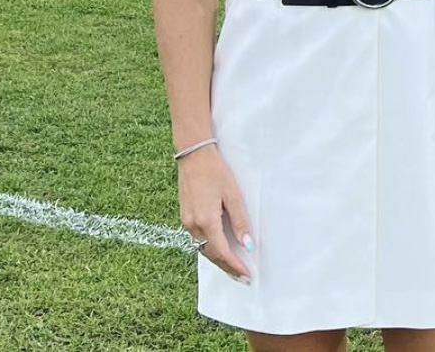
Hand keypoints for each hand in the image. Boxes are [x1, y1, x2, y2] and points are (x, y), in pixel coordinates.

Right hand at [177, 145, 252, 282]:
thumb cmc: (216, 171)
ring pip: (203, 248)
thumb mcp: (233, 194)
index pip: (222, 252)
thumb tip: (248, 244)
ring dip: (218, 259)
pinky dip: (210, 247)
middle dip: (227, 267)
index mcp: (206, 221)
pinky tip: (219, 248)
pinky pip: (198, 239)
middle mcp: (193, 226)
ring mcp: (187, 222)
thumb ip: (240, 221)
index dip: (234, 266)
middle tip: (242, 277)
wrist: (193, 156)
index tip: (247, 276)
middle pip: (211, 255)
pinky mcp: (185, 217)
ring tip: (233, 266)